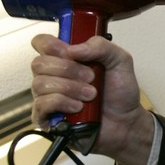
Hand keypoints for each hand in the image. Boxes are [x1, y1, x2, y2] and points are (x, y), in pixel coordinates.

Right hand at [30, 34, 155, 164]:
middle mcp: (53, 76)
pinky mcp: (47, 117)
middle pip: (39, 63)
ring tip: (91, 95)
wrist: (126, 122)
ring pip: (40, 84)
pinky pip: (41, 104)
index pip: (41, 43)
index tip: (71, 53)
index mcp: (66, 58)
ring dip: (70, 88)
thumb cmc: (120, 93)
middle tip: (91, 78)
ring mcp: (48, 96)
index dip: (51, 45)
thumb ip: (100, 46)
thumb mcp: (120, 60)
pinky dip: (62, 103)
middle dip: (68, 70)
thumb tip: (72, 49)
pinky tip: (78, 107)